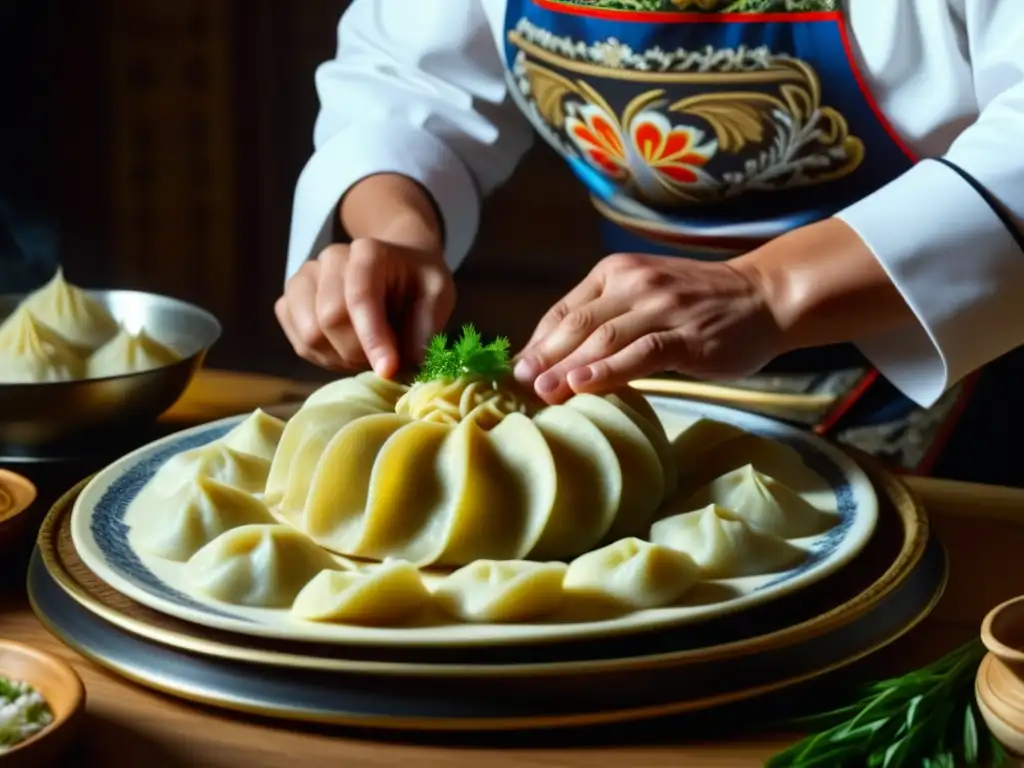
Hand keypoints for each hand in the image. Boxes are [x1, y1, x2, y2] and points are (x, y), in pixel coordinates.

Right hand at [275, 239, 454, 377]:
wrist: (395, 268)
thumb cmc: (417, 283)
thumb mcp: (438, 295)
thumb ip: (426, 325)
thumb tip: (408, 361)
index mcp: (368, 252)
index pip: (360, 297)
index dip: (372, 339)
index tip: (388, 370)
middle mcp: (330, 259)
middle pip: (329, 320)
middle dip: (359, 351)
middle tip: (384, 359)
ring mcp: (303, 278)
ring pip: (309, 335)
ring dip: (340, 357)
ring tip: (366, 352)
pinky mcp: (289, 301)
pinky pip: (298, 342)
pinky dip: (323, 358)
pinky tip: (345, 349)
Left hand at [513, 252, 781, 403]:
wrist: (763, 295)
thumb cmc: (698, 302)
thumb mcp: (644, 295)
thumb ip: (605, 317)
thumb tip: (555, 358)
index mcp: (615, 272)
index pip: (565, 311)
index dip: (537, 343)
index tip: (517, 371)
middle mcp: (634, 283)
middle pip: (577, 326)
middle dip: (544, 357)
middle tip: (520, 386)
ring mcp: (661, 308)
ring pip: (603, 339)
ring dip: (567, 367)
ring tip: (542, 392)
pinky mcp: (686, 335)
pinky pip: (640, 353)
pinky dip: (608, 370)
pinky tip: (584, 385)